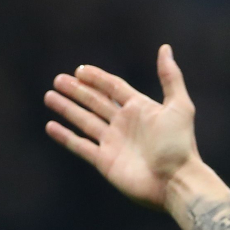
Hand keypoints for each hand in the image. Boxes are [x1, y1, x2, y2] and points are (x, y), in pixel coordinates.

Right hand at [44, 45, 198, 209]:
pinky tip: (51, 126)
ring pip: (85, 121)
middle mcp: (126, 124)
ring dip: (67, 109)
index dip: (97, 78)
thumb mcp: (179, 107)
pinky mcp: (105, 161)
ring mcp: (114, 143)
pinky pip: (80, 146)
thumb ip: (170, 78)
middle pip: (96, 102)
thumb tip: (165, 48)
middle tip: (58, 79)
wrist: (177, 182)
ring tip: (49, 96)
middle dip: (77, 91)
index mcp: (141, 109)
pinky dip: (65, 137)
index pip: (114, 87)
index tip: (79, 69)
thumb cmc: (179, 145)